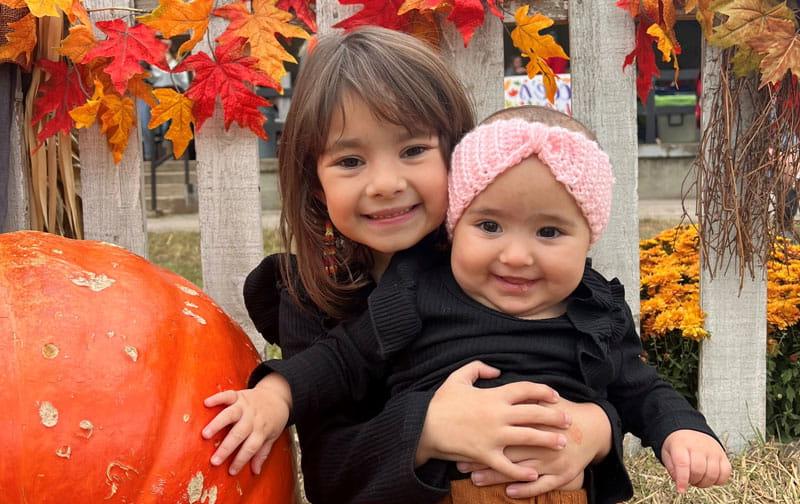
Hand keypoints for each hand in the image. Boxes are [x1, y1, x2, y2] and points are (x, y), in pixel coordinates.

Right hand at [202, 373, 291, 475]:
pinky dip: (217, 398)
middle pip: (239, 434)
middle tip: (214, 460)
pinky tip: (206, 403)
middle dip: (226, 448)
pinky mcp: (239, 395)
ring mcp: (245, 406)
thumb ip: (262, 453)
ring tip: (205, 434)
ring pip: (231, 415)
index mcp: (261, 430)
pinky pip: (228, 395)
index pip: (251, 448)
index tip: (231, 471)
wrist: (277, 396)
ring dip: (218, 424)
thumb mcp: (272, 436)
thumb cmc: (272, 419)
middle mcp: (252, 418)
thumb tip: (256, 471)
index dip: (241, 460)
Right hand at [417, 361, 569, 482]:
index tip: (555, 397)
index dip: (543, 391)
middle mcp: (497, 415)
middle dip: (554, 416)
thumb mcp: (457, 377)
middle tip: (569, 420)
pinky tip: (535, 475)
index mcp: (493, 395)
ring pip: (528, 438)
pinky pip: (508, 466)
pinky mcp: (485, 454)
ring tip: (562, 443)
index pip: (526, 389)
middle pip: (534, 413)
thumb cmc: (440, 402)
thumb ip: (478, 368)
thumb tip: (496, 369)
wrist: (422, 427)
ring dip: (547, 440)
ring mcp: (493, 436)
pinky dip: (522, 472)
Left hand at [456, 400, 611, 497]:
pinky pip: (542, 485)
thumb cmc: (562, 412)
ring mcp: (553, 458)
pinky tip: (509, 492)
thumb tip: (495, 380)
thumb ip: (522, 394)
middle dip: (482, 458)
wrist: (594, 428)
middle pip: (507, 449)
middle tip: (460, 464)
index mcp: (535, 418)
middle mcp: (542, 439)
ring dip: (496, 476)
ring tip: (474, 479)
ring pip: (521, 470)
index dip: (481, 432)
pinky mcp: (562, 474)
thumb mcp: (544, 398)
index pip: (503, 425)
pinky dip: (525, 489)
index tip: (461, 438)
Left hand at [661, 430, 731, 492]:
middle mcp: (698, 446)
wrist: (689, 432)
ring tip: (698, 479)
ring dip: (705, 483)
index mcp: (681, 444)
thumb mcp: (667, 453)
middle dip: (693, 481)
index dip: (682, 479)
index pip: (682, 463)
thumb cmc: (678, 446)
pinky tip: (709, 478)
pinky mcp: (723, 455)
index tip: (681, 490)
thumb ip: (672, 469)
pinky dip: (718, 480)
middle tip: (689, 480)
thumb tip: (681, 482)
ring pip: (713, 474)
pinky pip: (726, 472)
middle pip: (698, 470)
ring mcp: (713, 450)